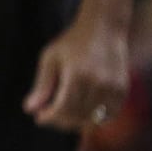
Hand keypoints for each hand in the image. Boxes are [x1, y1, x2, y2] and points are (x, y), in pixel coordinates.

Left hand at [22, 17, 128, 131]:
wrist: (103, 28)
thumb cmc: (71, 42)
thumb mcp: (50, 59)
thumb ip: (41, 86)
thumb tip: (29, 110)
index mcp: (77, 74)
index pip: (63, 108)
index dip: (50, 118)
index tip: (39, 119)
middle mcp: (98, 83)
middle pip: (77, 115)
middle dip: (60, 121)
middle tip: (48, 115)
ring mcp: (113, 88)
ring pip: (92, 118)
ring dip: (76, 121)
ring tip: (63, 113)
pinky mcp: (122, 90)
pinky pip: (108, 115)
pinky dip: (94, 118)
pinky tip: (81, 111)